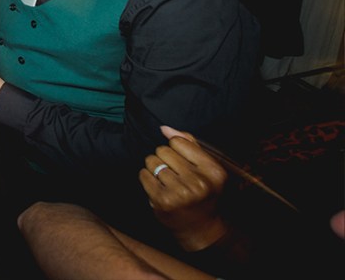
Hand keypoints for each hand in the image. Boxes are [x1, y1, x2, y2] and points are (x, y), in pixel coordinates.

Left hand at [140, 126, 228, 250]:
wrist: (201, 228)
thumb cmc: (202, 193)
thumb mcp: (206, 168)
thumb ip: (189, 144)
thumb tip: (165, 128)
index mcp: (213, 171)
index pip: (179, 142)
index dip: (176, 149)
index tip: (182, 162)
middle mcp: (199, 181)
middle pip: (163, 150)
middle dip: (164, 159)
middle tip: (174, 173)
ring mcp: (180, 192)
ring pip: (151, 161)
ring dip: (154, 168)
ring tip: (166, 180)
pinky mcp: (163, 201)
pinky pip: (143, 175)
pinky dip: (147, 178)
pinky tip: (158, 187)